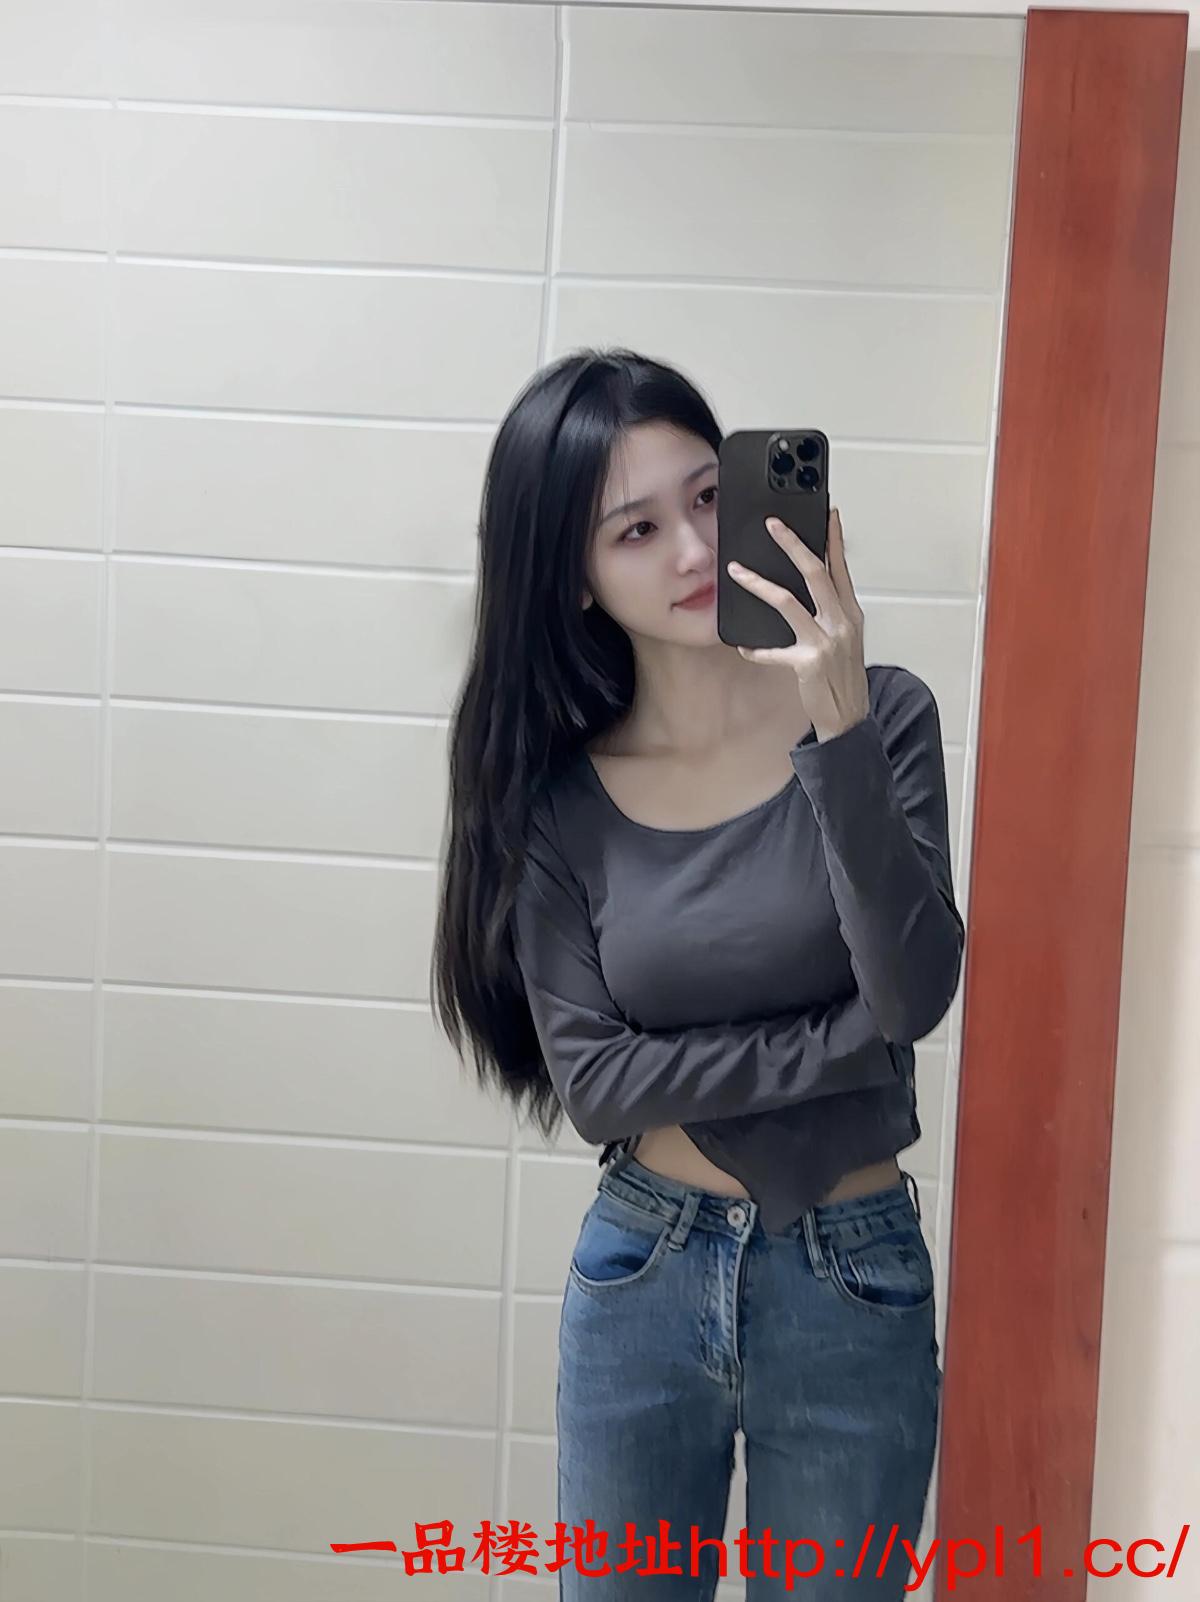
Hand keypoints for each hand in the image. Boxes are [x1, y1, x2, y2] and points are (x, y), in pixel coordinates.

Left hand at [726, 506, 869, 742]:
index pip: (841, 568)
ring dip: (758, 584)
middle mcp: (841, 622)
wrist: (849, 717)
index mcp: (850, 613)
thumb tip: (809, 587)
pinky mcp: (808, 662)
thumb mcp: (845, 639)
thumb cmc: (842, 677)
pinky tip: (743, 647)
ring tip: (736, 571)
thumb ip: (830, 612)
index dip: (834, 539)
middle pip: (815, 573)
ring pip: (787, 602)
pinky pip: (774, 650)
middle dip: (793, 544)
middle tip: (773, 524)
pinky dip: (757, 649)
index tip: (827, 513)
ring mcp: (825, 641)